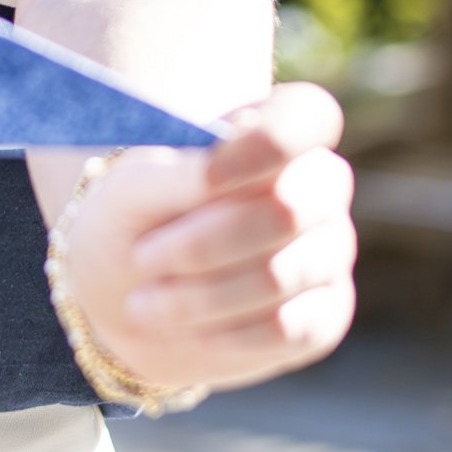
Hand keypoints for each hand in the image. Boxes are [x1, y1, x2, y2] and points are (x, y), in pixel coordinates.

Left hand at [50, 84, 355, 401]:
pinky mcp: (326, 316)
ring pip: (281, 276)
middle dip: (203, 243)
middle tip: (142, 257)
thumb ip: (176, 172)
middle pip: (290, 208)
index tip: (206, 178)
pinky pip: (289, 328)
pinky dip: (224, 334)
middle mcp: (316, 188)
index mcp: (276, 132)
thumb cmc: (130, 224)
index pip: (307, 117)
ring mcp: (329, 252)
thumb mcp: (130, 189)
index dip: (265, 146)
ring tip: (142, 303)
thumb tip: (214, 174)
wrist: (123, 299)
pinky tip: (186, 330)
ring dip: (198, 295)